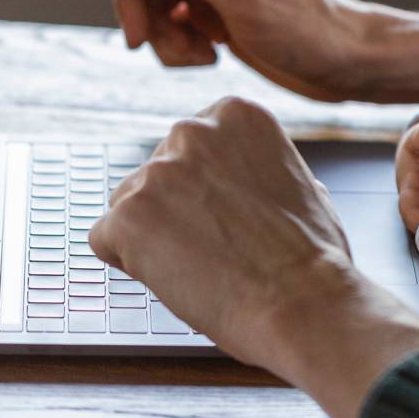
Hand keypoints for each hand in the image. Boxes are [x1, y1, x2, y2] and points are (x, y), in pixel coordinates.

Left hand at [89, 97, 418, 417]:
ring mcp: (156, 172)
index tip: (224, 215)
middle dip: (175, 210)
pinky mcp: (127, 216)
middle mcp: (193, 130)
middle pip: (157, 173)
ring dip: (153, 236)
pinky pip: (105, 240)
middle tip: (213, 247)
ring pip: (129, 206)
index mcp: (237, 115)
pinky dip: (130, 264)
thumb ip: (262, 169)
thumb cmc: (312, 258)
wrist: (302, 302)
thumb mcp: (303, 183)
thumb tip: (253, 176)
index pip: (190, 147)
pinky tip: (173, 276)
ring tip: (199, 265)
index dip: (203, 189)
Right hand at [111, 0, 366, 99]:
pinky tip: (209, 58)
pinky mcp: (217, 11)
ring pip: (155, 6)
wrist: (347, 62)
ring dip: (166, 39)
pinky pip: (174, 24)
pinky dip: (180, 46)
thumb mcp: (243, 2)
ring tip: (203, 59)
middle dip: (149, 20)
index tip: (140, 40)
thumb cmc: (307, 31)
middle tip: (183, 54)